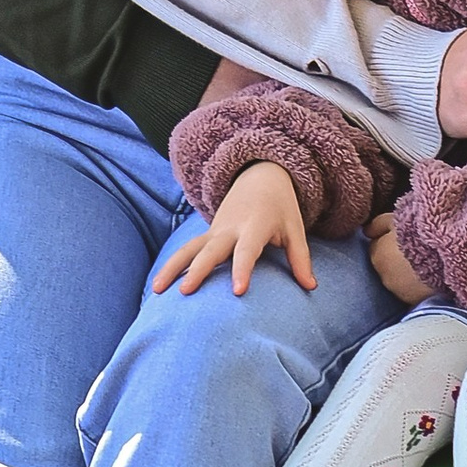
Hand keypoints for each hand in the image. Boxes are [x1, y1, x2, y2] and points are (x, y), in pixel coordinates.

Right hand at [154, 161, 315, 297]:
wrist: (260, 175)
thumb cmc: (281, 207)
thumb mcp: (295, 229)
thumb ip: (300, 258)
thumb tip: (311, 287)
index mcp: (254, 226)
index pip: (247, 251)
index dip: (242, 270)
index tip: (237, 291)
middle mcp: (230, 228)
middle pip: (210, 250)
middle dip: (197, 270)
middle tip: (185, 292)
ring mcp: (214, 230)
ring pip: (189, 248)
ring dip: (172, 268)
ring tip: (156, 290)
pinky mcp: (207, 234)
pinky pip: (186, 250)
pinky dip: (171, 265)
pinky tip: (158, 285)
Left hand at [364, 210, 428, 305]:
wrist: (449, 256)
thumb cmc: (421, 234)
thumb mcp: (398, 219)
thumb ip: (379, 224)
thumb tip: (366, 231)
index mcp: (378, 256)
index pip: (376, 247)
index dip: (389, 240)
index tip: (405, 237)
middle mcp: (385, 277)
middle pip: (388, 265)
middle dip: (397, 259)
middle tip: (417, 249)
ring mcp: (402, 293)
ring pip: (401, 280)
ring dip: (408, 273)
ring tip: (427, 263)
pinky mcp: (418, 302)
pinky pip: (415, 291)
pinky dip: (420, 285)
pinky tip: (432, 276)